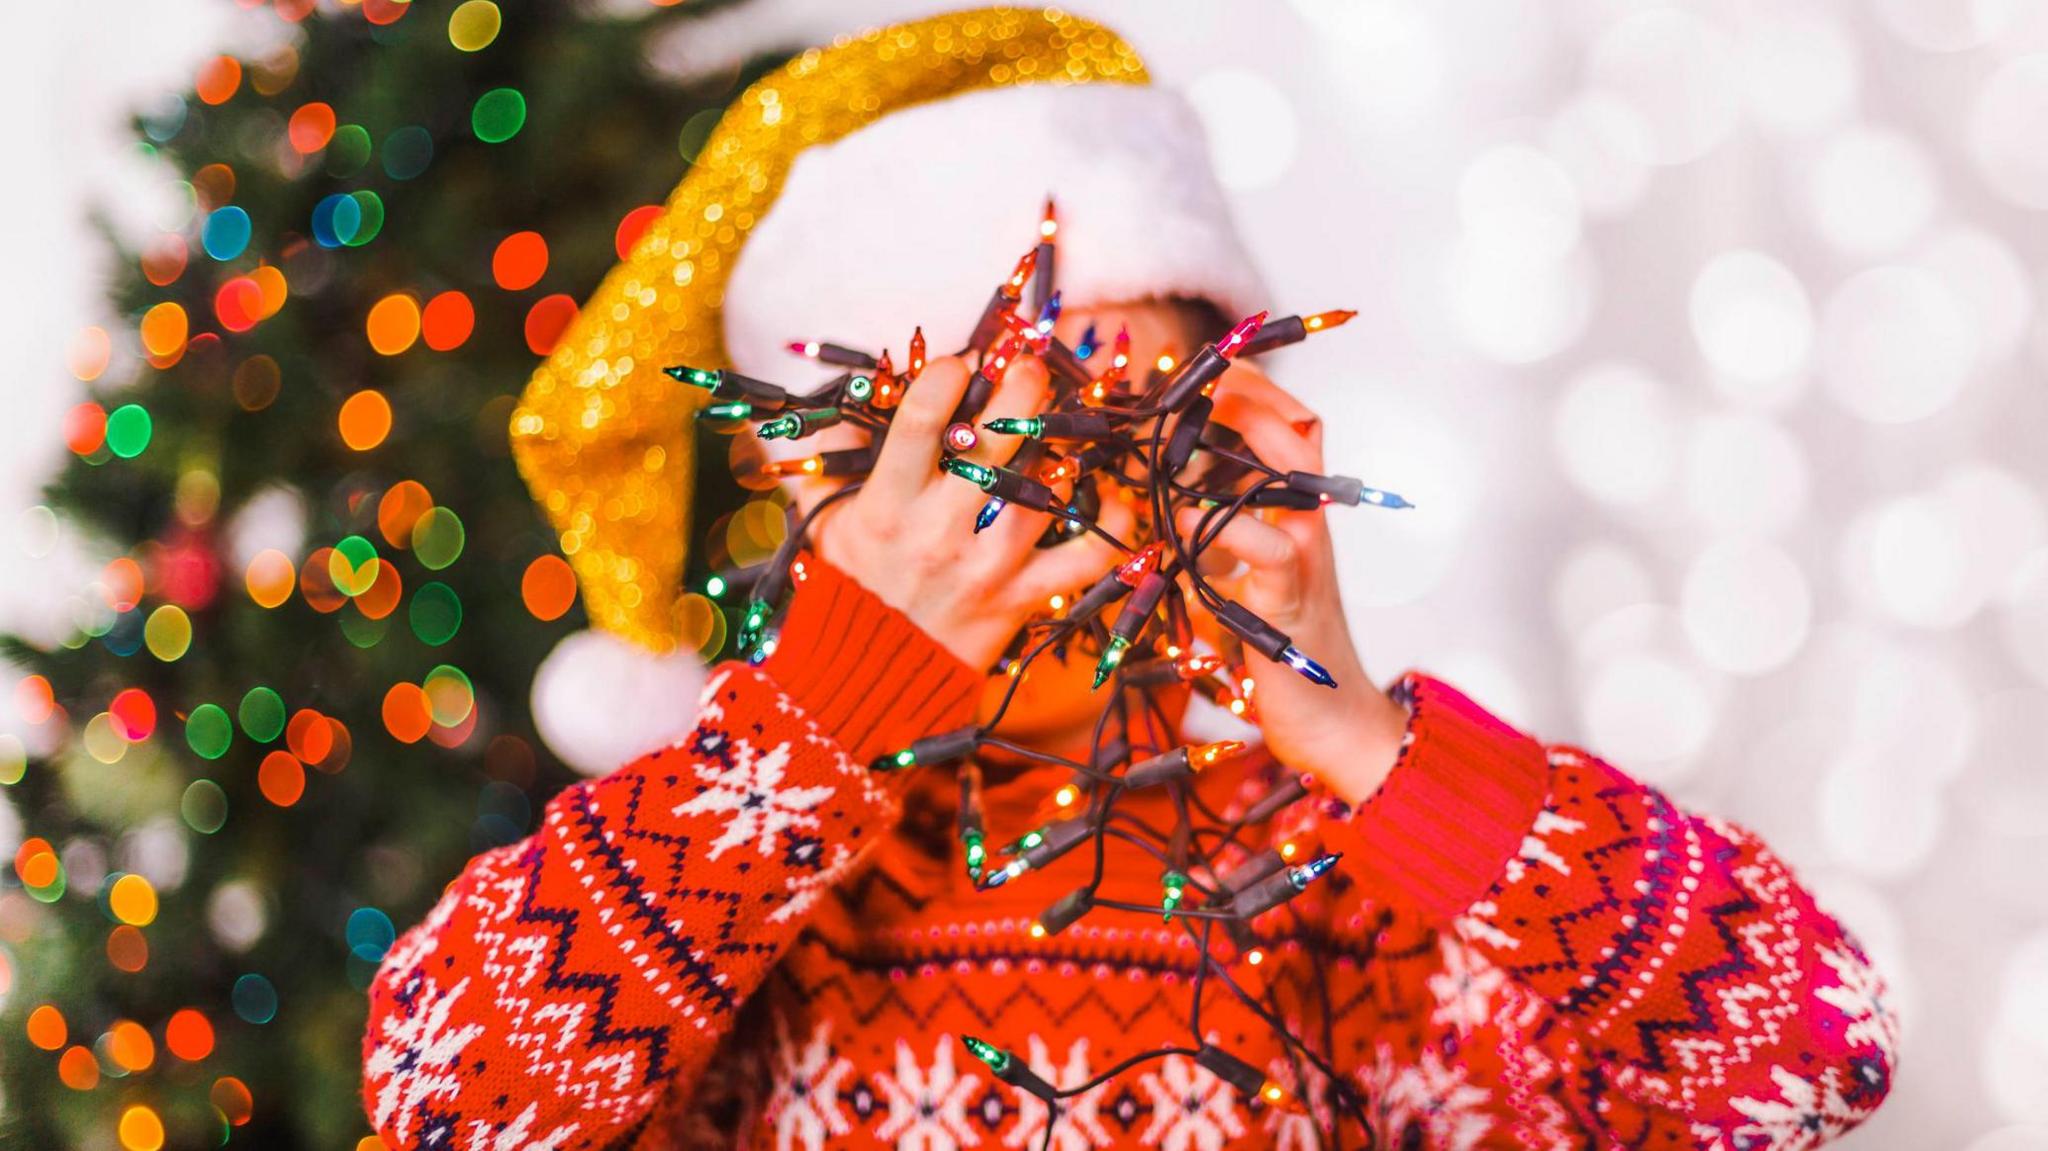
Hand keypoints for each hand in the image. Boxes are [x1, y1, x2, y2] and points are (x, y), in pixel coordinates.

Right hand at [805, 354, 1128, 670]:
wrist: (869, 678)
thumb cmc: (850, 588)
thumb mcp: (822, 522)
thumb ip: (825, 459)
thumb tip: (848, 395)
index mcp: (887, 504)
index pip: (924, 418)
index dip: (950, 372)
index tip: (963, 362)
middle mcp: (939, 529)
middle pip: (996, 440)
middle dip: (1021, 385)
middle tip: (1030, 366)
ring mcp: (987, 565)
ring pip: (1043, 488)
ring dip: (1064, 443)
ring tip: (1068, 419)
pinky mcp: (1022, 597)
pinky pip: (1085, 558)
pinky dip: (1110, 524)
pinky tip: (1108, 493)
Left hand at [1177, 364, 1407, 805]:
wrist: (1332, 725)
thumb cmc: (1276, 653)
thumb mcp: (1229, 584)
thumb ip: (1205, 545)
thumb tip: (1154, 515)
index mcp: (1295, 515)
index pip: (1293, 427)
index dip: (1255, 388)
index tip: (1203, 368)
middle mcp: (1309, 526)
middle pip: (1299, 429)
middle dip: (1250, 389)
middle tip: (1197, 372)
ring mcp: (1307, 559)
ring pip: (1294, 474)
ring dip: (1245, 435)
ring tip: (1190, 416)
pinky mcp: (1292, 602)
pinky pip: (1270, 550)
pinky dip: (1225, 527)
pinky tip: (1180, 519)